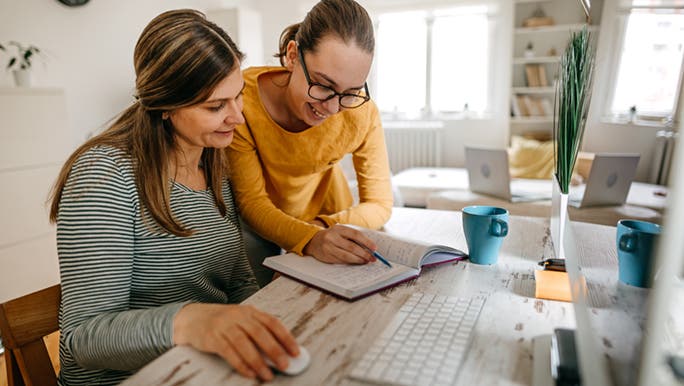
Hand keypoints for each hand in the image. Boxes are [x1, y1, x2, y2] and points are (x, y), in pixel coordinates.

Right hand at [173, 303, 298, 380]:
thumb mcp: (241, 320)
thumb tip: (279, 351)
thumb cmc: (222, 322)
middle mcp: (238, 316)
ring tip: (268, 375)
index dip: (286, 337)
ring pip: (245, 344)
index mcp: (249, 311)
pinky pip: (229, 353)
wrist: (191, 318)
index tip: (296, 351)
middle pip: (260, 333)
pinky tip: (250, 373)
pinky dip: (241, 364)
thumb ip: (258, 331)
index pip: (272, 322)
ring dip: (258, 362)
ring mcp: (224, 326)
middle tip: (285, 365)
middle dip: (275, 350)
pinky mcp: (212, 338)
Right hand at [303, 224, 376, 263]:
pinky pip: (341, 261)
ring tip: (366, 261)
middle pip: (352, 247)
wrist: (313, 240)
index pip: (355, 235)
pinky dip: (350, 262)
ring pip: (346, 256)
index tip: (374, 248)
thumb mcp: (341, 232)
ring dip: (358, 260)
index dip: (366, 242)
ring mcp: (328, 247)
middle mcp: (332, 237)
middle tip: (372, 258)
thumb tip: (369, 247)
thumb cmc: (332, 236)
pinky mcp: (326, 256)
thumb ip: (352, 237)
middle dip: (364, 254)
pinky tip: (356, 262)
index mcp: (338, 228)